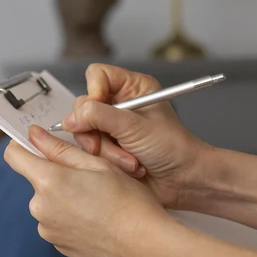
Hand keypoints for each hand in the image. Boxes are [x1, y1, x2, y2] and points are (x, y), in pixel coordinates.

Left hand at [4, 125, 173, 256]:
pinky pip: (57, 221)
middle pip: (37, 179)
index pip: (14, 155)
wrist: (146, 247)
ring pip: (48, 201)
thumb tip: (34, 134)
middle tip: (90, 175)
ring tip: (98, 200)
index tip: (38, 143)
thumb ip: (60, 148)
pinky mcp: (58, 244)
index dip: (24, 145)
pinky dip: (71, 216)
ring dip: (65, 196)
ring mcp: (47, 229)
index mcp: (48, 181)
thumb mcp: (98, 164)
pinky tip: (96, 217)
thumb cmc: (129, 203)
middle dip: (56, 173)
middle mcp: (40, 207)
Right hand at [63, 64, 213, 209]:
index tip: (98, 113)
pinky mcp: (109, 147)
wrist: (184, 180)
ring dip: (105, 150)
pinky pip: (91, 149)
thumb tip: (71, 117)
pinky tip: (127, 166)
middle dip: (96, 131)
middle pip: (84, 106)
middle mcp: (120, 104)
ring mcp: (112, 126)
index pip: (97, 75)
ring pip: (85, 131)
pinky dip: (107, 160)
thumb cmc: (173, 148)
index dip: (93, 92)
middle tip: (105, 144)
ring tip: (128, 161)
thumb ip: (99, 116)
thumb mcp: (135, 127)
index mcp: (132, 88)